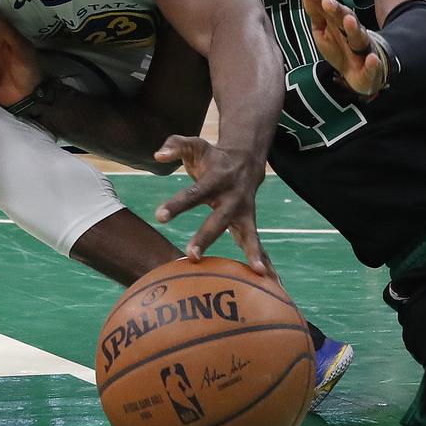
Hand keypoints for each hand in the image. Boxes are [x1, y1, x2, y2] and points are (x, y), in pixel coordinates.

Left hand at [153, 136, 270, 274]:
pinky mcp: (250, 222)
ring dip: (251, 252)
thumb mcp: (195, 146)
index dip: (176, 204)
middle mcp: (232, 198)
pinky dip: (263, 259)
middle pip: (218, 219)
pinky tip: (268, 279)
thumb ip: (175, 145)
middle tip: (191, 255)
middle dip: (206, 237)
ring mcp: (245, 211)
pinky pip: (257, 243)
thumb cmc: (213, 157)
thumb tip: (158, 156)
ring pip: (249, 233)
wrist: (247, 159)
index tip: (160, 216)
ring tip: (257, 271)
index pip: (193, 194)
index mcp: (216, 180)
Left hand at [300, 0, 384, 94]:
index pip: (329, 9)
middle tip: (326, 2)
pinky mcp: (370, 68)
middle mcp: (352, 32)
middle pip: (345, 19)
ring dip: (354, 29)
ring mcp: (362, 49)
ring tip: (348, 20)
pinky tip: (372, 59)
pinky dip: (373, 63)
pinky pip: (373, 65)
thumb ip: (315, 13)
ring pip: (359, 37)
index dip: (318, 0)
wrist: (359, 72)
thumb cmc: (340, 47)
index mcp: (339, 23)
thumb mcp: (322, 30)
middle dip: (337, 10)